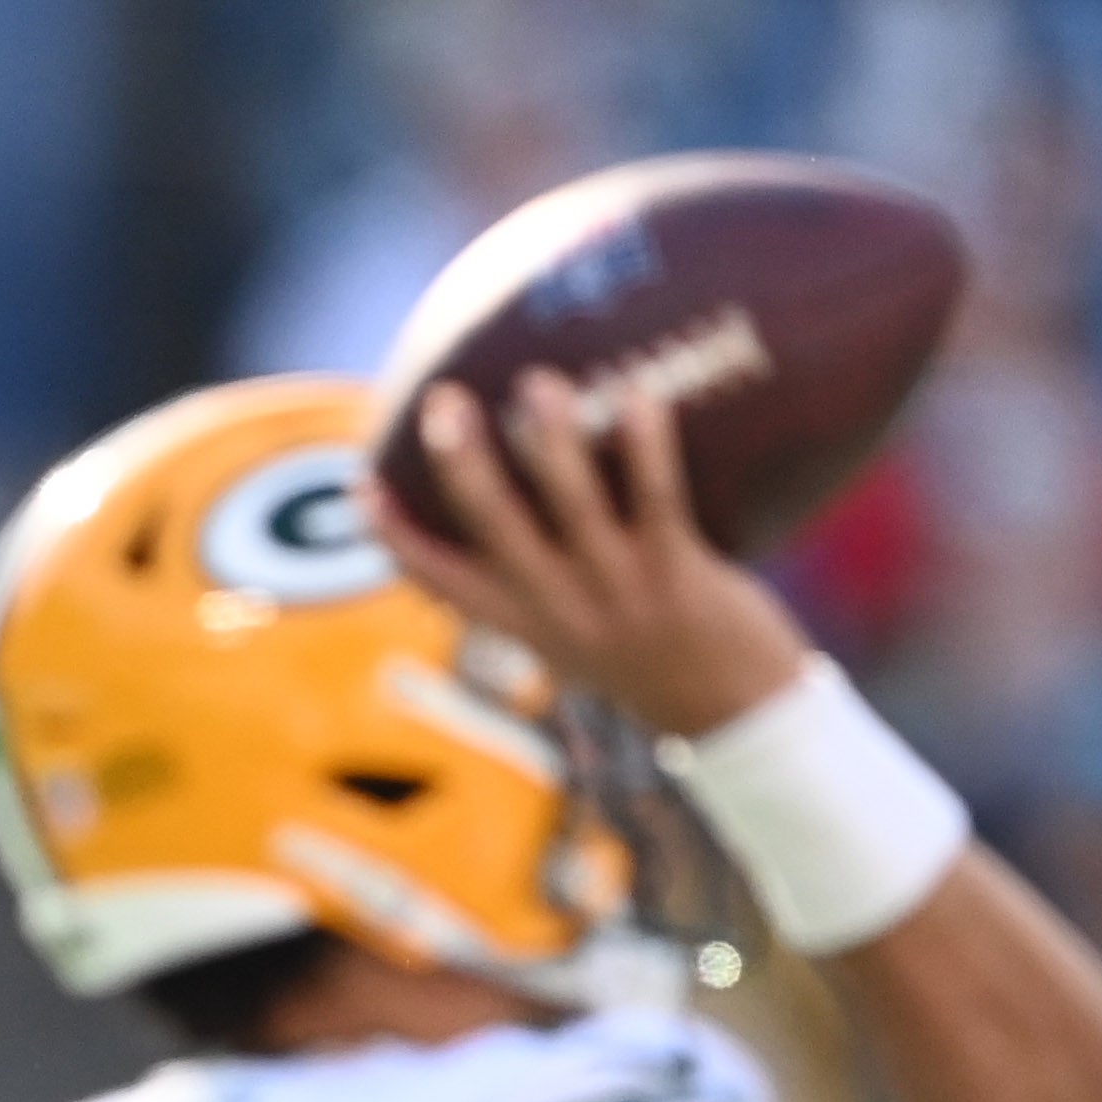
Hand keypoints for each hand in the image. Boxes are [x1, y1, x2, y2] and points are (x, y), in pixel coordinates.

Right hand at [367, 372, 811, 740]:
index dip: (396, 537)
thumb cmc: (661, 660)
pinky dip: (644, 448)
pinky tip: (637, 396)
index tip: (362, 485)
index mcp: (529, 626)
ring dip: (551, 442)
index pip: (443, 584)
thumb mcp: (585, 638)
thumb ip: (550, 584)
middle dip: (461, 465)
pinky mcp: (679, 577)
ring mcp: (619, 593)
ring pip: (572, 508)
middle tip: (442, 401)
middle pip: (494, 530)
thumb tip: (529, 499)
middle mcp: (562, 610)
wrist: (739, 720)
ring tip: (539, 382)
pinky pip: (656, 501)